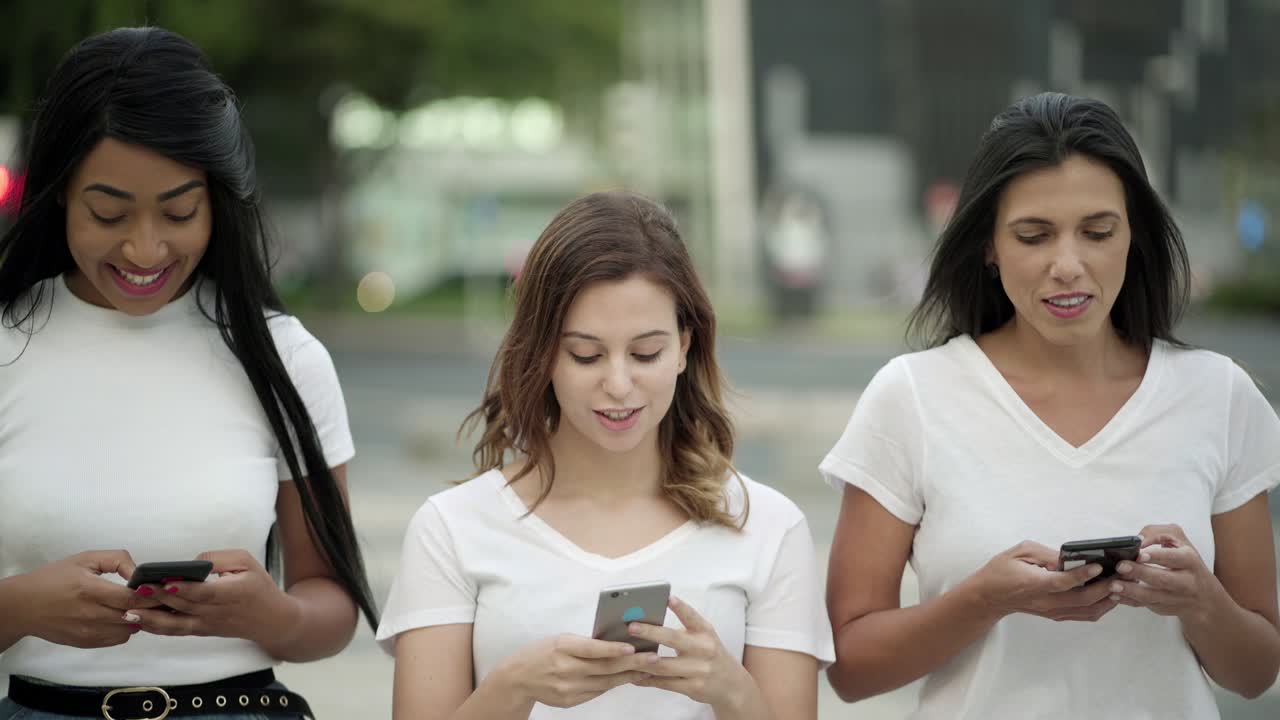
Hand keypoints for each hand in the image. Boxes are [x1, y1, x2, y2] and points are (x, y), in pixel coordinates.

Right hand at [15, 550, 157, 647]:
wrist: (23, 606)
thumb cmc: (54, 578)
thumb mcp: (85, 559)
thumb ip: (117, 560)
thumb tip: (139, 572)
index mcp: (89, 589)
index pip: (131, 598)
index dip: (150, 594)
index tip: (158, 588)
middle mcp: (90, 614)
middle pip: (134, 615)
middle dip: (151, 607)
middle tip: (160, 598)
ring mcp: (88, 632)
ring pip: (129, 630)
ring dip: (139, 618)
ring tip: (138, 606)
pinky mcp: (85, 642)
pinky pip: (117, 639)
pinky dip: (125, 628)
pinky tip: (121, 616)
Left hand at [129, 549, 296, 645]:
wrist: (270, 620)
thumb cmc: (258, 586)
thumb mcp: (247, 562)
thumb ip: (220, 559)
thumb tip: (192, 563)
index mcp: (233, 593)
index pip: (205, 593)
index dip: (185, 589)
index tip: (166, 582)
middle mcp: (218, 612)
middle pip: (185, 607)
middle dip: (159, 598)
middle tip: (136, 589)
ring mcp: (208, 625)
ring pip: (176, 625)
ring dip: (151, 618)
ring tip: (129, 610)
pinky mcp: (201, 631)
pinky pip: (176, 631)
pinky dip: (157, 627)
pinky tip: (139, 619)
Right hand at [495, 633, 658, 707]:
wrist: (518, 677)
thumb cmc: (542, 652)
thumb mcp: (560, 640)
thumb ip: (584, 643)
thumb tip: (615, 642)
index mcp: (562, 647)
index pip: (590, 648)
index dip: (612, 648)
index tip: (631, 646)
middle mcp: (564, 669)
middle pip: (603, 667)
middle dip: (631, 663)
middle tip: (653, 658)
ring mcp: (567, 688)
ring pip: (605, 682)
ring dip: (628, 675)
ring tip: (647, 668)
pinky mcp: (570, 701)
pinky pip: (597, 692)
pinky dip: (613, 684)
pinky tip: (627, 678)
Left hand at [628, 597, 751, 708]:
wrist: (731, 684)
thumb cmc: (709, 654)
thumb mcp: (703, 637)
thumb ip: (682, 630)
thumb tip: (649, 623)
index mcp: (705, 632)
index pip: (692, 617)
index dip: (680, 607)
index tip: (668, 598)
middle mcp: (703, 649)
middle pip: (673, 639)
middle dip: (650, 632)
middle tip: (631, 627)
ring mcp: (699, 670)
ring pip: (664, 665)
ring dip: (642, 660)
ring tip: (625, 654)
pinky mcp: (693, 687)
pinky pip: (665, 683)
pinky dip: (648, 680)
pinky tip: (634, 676)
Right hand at [968, 541, 1117, 621]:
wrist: (989, 597)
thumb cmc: (1001, 570)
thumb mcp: (1019, 552)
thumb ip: (1045, 554)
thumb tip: (1070, 558)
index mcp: (1034, 584)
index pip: (1062, 582)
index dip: (1082, 574)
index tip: (1099, 565)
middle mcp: (1046, 602)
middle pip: (1082, 600)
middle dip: (1105, 588)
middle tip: (1122, 575)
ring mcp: (1052, 611)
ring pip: (1087, 611)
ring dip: (1107, 600)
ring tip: (1121, 585)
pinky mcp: (1056, 615)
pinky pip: (1083, 615)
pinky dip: (1100, 607)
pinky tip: (1110, 595)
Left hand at [1111, 525, 1223, 622]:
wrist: (1204, 596)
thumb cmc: (1186, 562)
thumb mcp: (1178, 540)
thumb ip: (1157, 533)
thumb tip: (1138, 540)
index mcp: (1189, 560)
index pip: (1173, 558)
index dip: (1156, 556)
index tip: (1139, 554)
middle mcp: (1185, 581)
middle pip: (1162, 579)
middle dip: (1140, 572)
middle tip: (1121, 566)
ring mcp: (1174, 597)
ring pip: (1152, 596)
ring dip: (1130, 591)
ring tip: (1113, 585)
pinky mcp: (1163, 608)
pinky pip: (1144, 605)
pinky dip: (1128, 601)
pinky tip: (1114, 595)